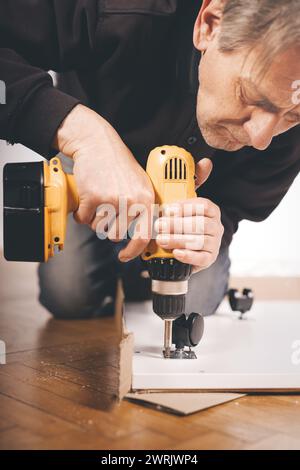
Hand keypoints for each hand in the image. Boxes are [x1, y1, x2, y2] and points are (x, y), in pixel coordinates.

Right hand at [54, 104, 153, 261]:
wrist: (97, 144)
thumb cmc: (118, 165)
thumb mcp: (140, 185)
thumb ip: (144, 208)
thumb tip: (146, 237)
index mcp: (146, 199)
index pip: (143, 236)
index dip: (133, 251)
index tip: (125, 256)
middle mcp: (132, 201)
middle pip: (115, 235)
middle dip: (107, 226)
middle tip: (106, 209)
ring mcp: (112, 199)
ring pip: (98, 228)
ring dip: (93, 218)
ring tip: (98, 199)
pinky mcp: (93, 197)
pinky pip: (82, 218)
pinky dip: (81, 212)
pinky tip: (86, 197)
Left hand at [155, 159, 223, 272]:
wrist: (181, 246)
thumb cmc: (182, 222)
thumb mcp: (183, 202)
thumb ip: (190, 183)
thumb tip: (206, 162)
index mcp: (211, 210)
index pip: (203, 206)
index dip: (186, 207)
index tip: (168, 209)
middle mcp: (216, 226)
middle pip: (200, 224)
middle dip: (177, 225)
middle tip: (159, 225)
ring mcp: (214, 243)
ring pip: (199, 241)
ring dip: (178, 240)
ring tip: (161, 239)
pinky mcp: (209, 259)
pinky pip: (201, 258)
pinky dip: (188, 256)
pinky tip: (176, 253)